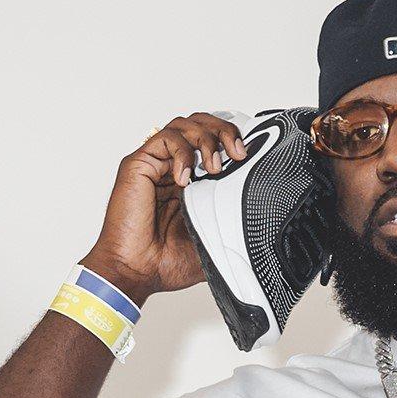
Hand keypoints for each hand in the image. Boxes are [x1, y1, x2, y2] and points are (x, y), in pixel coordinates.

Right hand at [82, 112, 247, 304]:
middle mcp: (171, 168)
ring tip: (214, 166)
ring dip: (206, 138)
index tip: (247, 157)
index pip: (212, 142)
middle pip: (200, 124)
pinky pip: (165, 138)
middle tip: (238, 153)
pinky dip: (183, 151)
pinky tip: (185, 178)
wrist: (135, 273)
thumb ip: (231, 221)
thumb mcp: (213, 239)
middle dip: (224, 131)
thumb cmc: (164, 263)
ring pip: (184, 125)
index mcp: (189, 182)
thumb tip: (260, 215)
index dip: (231, 140)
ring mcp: (155, 164)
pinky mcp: (138, 164)